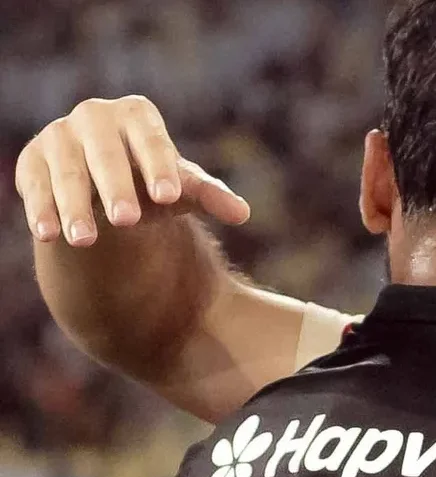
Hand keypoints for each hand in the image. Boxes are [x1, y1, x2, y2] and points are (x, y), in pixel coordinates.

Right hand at [14, 95, 249, 246]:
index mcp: (136, 115)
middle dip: (116, 187)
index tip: (170, 198)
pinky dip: (41, 210)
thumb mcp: (182, 189)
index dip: (160, 166)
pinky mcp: (32, 162)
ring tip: (85, 240)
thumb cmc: (153, 182)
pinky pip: (34, 186)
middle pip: (105, 153)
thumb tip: (243, 213)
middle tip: (128, 220)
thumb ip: (210, 197)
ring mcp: (59, 136)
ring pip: (67, 172)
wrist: (107, 190)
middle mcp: (94, 117)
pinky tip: (47, 236)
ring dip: (75, 206)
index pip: (150, 139)